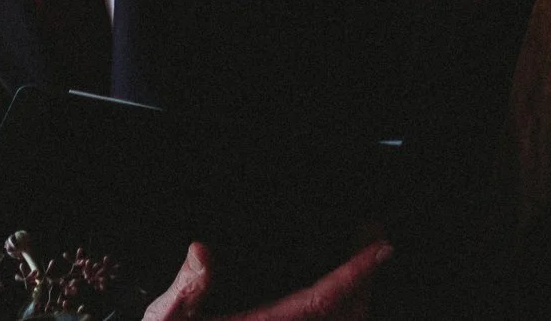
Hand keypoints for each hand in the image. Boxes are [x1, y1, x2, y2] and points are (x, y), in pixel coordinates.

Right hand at [142, 240, 392, 320]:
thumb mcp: (169, 320)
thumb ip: (186, 288)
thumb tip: (202, 251)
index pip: (323, 298)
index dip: (356, 271)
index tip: (381, 246)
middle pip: (347, 313)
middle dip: (367, 277)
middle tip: (375, 238)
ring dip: (358, 295)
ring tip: (364, 260)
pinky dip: (341, 308)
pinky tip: (338, 293)